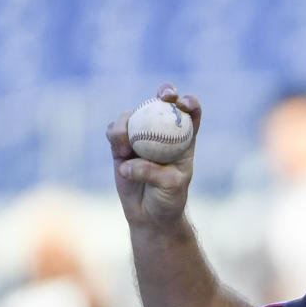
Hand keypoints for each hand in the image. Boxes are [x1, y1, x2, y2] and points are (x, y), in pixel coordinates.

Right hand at [106, 84, 200, 228]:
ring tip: (125, 150)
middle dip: (165, 92)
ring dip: (126, 125)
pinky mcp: (121, 144)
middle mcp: (162, 132)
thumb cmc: (168, 199)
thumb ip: (154, 172)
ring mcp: (141, 135)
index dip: (189, 103)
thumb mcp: (170, 186)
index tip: (183, 105)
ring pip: (132, 115)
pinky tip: (120, 153)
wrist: (150, 214)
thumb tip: (128, 163)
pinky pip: (114, 130)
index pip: (191, 113)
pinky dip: (115, 136)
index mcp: (184, 139)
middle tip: (164, 97)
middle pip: (163, 102)